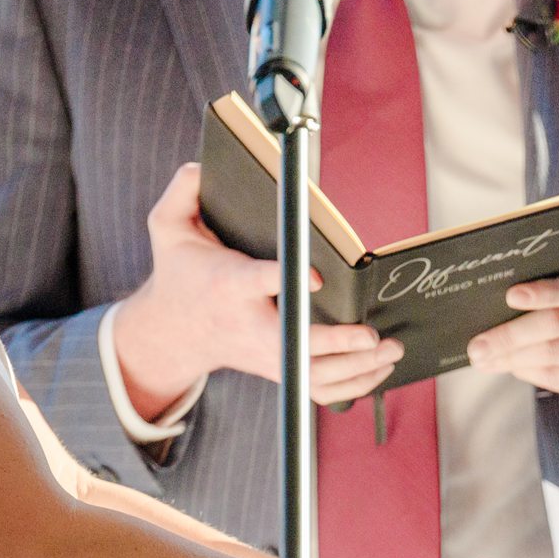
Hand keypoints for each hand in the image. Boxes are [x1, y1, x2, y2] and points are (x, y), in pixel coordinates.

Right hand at [112, 164, 400, 416]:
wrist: (174, 331)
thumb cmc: (180, 275)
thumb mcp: (167, 229)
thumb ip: (180, 194)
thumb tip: (199, 167)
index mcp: (229, 285)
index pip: (256, 281)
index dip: (284, 279)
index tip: (317, 278)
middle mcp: (251, 326)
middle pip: (297, 344)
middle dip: (338, 344)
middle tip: (373, 335)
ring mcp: (268, 355)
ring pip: (315, 376)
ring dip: (358, 369)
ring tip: (391, 349)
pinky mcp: (281, 370)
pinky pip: (320, 390)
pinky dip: (354, 386)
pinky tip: (380, 369)